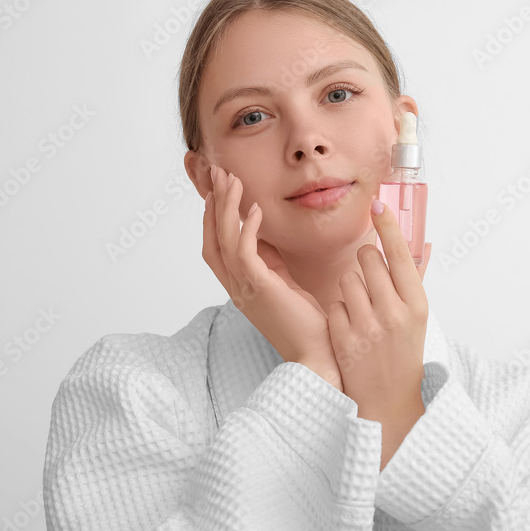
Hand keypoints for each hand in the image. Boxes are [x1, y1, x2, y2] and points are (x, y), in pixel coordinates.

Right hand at [202, 164, 343, 390]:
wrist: (317, 357)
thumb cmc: (307, 325)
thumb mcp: (285, 285)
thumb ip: (270, 262)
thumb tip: (265, 236)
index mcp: (240, 287)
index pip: (215, 247)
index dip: (213, 217)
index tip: (219, 190)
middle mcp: (236, 288)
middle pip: (211, 239)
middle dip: (213, 204)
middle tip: (217, 174)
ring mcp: (245, 289)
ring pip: (224, 240)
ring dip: (226, 207)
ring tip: (232, 180)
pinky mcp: (261, 289)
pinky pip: (244, 253)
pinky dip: (247, 228)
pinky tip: (254, 209)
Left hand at [326, 200, 431, 422]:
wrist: (388, 399)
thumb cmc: (403, 352)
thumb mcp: (417, 316)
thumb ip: (416, 278)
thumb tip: (423, 242)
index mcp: (416, 304)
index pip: (401, 254)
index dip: (388, 227)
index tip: (377, 205)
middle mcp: (394, 313)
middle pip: (368, 259)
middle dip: (364, 261)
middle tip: (369, 277)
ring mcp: (368, 326)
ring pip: (347, 279)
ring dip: (350, 288)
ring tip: (361, 309)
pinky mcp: (344, 338)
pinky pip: (333, 304)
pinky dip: (338, 312)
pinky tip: (349, 327)